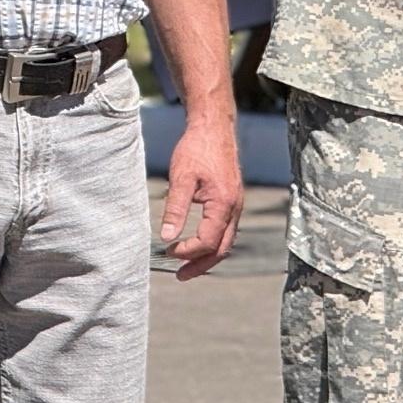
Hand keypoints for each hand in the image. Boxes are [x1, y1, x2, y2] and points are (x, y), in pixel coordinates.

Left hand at [159, 119, 244, 280]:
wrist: (214, 126)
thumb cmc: (197, 148)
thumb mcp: (181, 178)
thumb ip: (175, 208)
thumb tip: (166, 237)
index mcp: (223, 204)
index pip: (207, 241)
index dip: (187, 252)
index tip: (167, 250)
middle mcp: (235, 207)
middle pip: (221, 248)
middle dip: (201, 265)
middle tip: (180, 275)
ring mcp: (236, 204)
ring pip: (226, 240)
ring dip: (207, 256)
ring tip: (187, 265)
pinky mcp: (232, 199)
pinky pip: (226, 229)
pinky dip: (213, 242)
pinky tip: (198, 242)